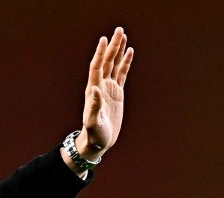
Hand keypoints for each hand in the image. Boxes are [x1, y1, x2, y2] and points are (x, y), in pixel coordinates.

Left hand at [76, 27, 133, 160]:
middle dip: (112, 46)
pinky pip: (121, 74)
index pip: (97, 67)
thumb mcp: (93, 123)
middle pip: (107, 62)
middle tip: (119, 30)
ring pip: (114, 65)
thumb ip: (94, 107)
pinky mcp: (117, 94)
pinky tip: (129, 52)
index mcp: (93, 91)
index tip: (104, 39)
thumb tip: (94, 90)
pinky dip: (125, 63)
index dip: (100, 53)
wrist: (98, 142)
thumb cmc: (94, 134)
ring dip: (118, 50)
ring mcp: (109, 89)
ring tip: (123, 35)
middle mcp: (100, 86)